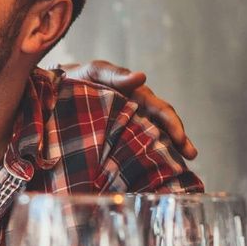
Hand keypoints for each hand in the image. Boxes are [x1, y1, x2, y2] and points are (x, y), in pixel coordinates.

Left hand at [62, 60, 197, 158]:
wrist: (55, 90)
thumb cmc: (79, 78)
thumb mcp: (95, 72)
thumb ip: (115, 74)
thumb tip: (141, 77)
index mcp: (137, 96)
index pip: (162, 111)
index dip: (174, 124)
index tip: (182, 140)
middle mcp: (137, 112)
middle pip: (163, 127)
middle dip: (179, 141)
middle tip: (191, 157)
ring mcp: (126, 126)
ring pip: (151, 140)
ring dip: (167, 153)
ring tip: (179, 170)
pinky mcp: (114, 138)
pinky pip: (133, 148)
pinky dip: (145, 159)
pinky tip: (151, 174)